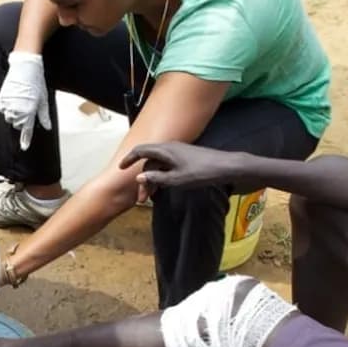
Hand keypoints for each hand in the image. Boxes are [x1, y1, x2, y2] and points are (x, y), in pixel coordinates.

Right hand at [0, 51, 51, 150]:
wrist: (25, 66)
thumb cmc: (36, 82)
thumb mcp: (43, 99)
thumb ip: (44, 116)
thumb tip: (47, 127)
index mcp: (29, 112)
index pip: (27, 130)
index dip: (25, 139)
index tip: (24, 147)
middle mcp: (18, 110)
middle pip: (18, 124)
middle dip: (22, 120)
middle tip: (28, 108)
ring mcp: (8, 104)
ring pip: (10, 117)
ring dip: (14, 113)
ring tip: (21, 101)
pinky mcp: (2, 98)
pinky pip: (4, 108)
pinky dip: (9, 106)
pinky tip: (15, 97)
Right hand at [119, 142, 257, 202]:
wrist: (226, 166)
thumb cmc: (202, 172)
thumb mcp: (177, 179)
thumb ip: (157, 179)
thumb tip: (139, 177)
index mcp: (165, 150)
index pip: (141, 151)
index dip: (129, 159)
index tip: (120, 168)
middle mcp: (170, 147)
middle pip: (149, 162)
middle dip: (143, 179)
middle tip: (142, 199)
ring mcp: (178, 152)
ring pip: (158, 165)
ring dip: (153, 180)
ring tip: (152, 197)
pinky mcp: (185, 158)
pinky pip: (166, 166)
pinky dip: (161, 177)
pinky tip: (163, 188)